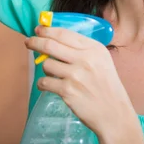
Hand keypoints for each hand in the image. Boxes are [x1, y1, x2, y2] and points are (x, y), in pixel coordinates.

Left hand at [25, 26, 143, 143]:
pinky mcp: (67, 91)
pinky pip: (44, 82)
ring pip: (46, 64)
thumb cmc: (106, 86)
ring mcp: (75, 75)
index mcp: (94, 48)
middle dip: (35, 42)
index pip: (64, 33)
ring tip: (53, 73)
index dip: (47, 30)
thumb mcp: (101, 60)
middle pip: (50, 45)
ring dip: (45, 67)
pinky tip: (48, 85)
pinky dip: (43, 84)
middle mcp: (85, 59)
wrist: (114, 114)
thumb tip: (54, 39)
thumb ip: (82, 49)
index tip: (38, 30)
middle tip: (28, 42)